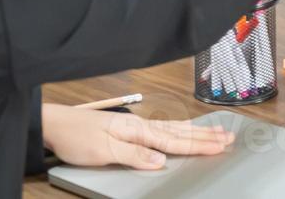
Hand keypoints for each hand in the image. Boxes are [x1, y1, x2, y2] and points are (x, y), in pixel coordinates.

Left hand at [41, 103, 232, 169]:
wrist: (55, 123)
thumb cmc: (76, 137)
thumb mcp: (103, 151)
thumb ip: (134, 155)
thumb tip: (161, 160)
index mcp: (137, 131)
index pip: (174, 141)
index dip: (199, 145)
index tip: (220, 146)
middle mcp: (140, 126)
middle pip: (179, 133)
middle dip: (205, 136)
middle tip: (229, 136)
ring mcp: (135, 125)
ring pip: (173, 129)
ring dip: (195, 131)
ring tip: (215, 131)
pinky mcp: (128, 128)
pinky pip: (162, 129)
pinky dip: (178, 130)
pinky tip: (182, 130)